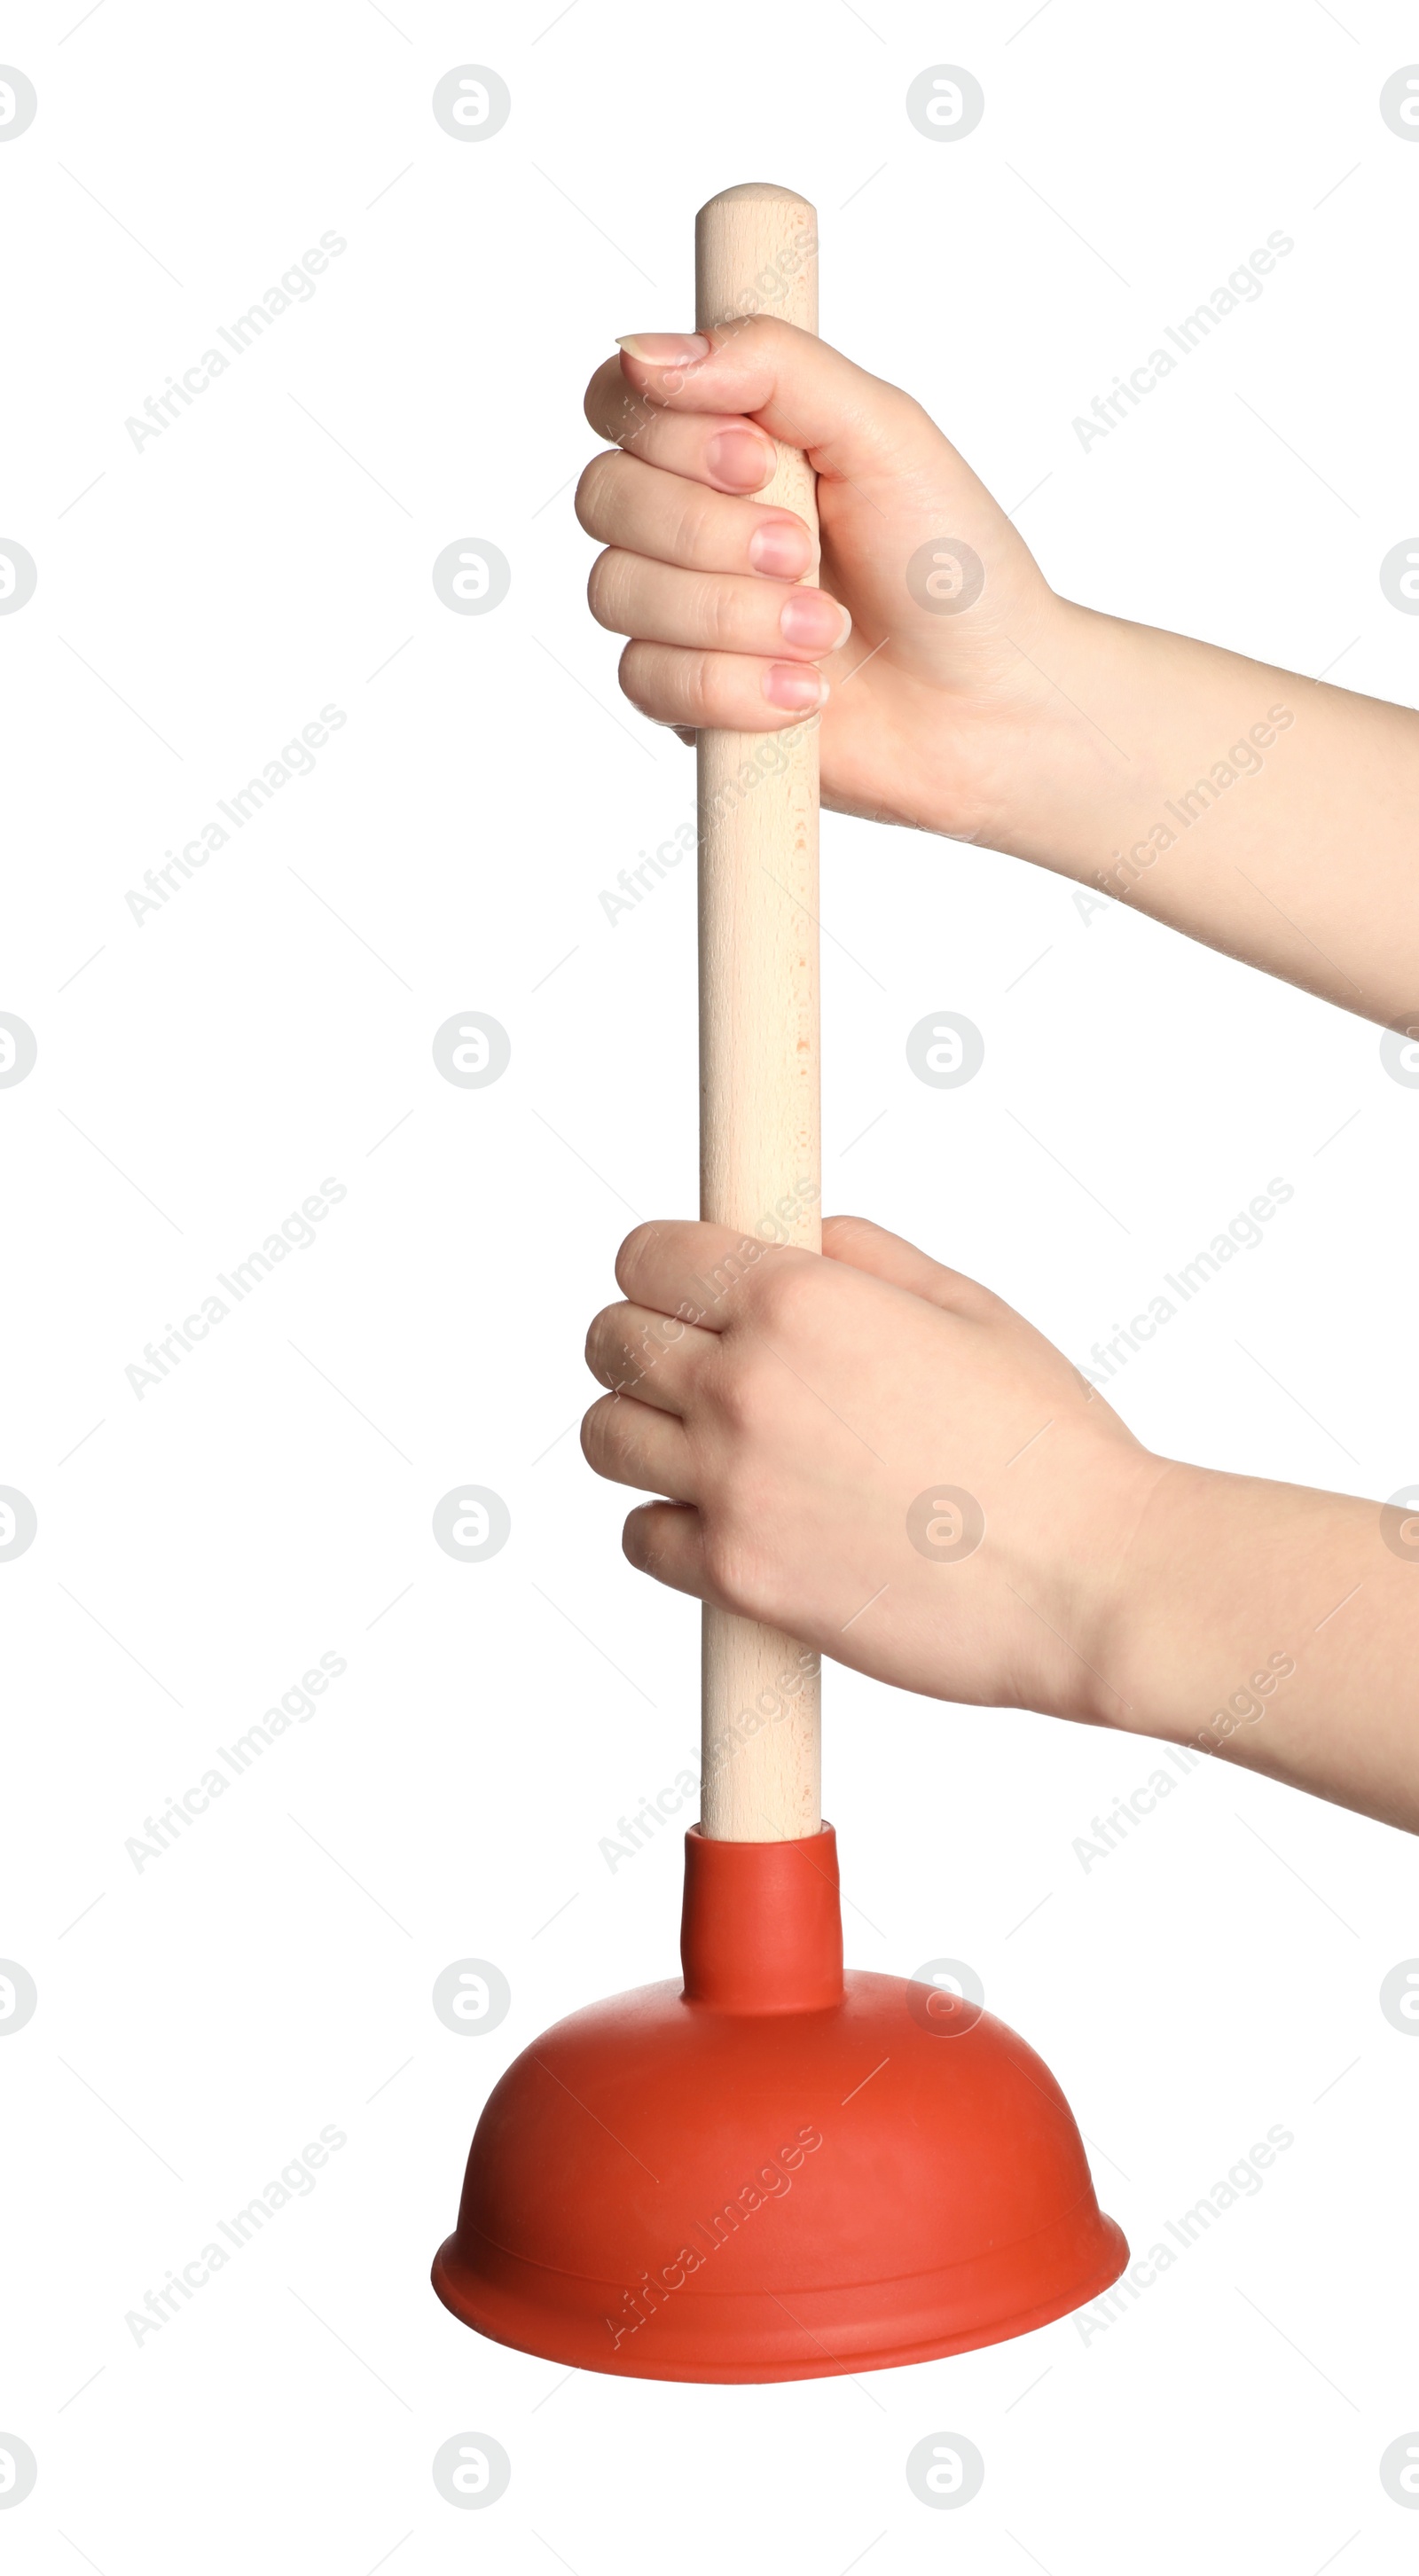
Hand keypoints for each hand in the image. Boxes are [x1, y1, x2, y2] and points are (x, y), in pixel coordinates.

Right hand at [576, 316, 1066, 848]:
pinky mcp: (685, 696)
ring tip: (824, 630)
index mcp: (730, 435)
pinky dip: (732, 686)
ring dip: (730, 614)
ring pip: (617, 592)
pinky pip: (646, 681)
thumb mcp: (884, 431)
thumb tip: (646, 347)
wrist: (989, 704)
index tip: (758, 458)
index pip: (621, 400)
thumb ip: (774, 365)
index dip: (669, 431)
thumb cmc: (948, 564)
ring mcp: (681, 610)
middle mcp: (690, 517)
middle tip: (803, 553)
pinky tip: (803, 693)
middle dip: (708, 531)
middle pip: (604, 496)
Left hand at [581, 1214, 1161, 1725]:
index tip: (676, 1288)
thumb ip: (867, 1258)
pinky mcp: (737, 1574)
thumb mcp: (971, 1309)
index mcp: (801, 1298)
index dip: (658, 1267)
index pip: (648, 1255)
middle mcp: (748, 1382)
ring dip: (639, 1434)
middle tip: (683, 1368)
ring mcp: (734, 1483)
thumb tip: (800, 1236)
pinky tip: (722, 1521)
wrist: (1092, 1580)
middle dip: (639, 1343)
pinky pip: (641, 1537)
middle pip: (611, 1339)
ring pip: (605, 1438)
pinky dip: (666, 1528)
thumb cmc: (1052, 1450)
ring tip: (697, 1446)